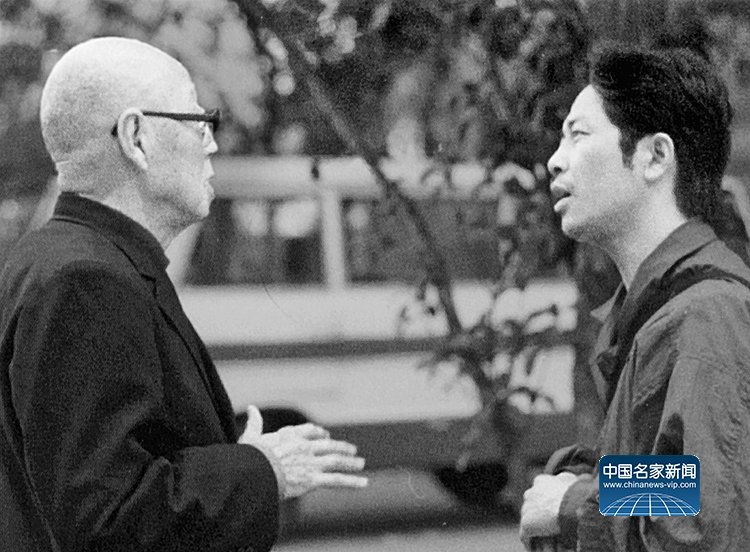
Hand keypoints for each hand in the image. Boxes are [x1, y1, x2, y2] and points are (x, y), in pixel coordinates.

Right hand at [238, 405, 367, 498]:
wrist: (254, 472)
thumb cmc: (250, 456)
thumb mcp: (251, 437)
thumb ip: (255, 422)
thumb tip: (252, 407)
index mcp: (291, 436)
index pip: (310, 431)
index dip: (320, 434)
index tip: (326, 435)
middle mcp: (304, 447)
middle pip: (328, 445)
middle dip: (341, 448)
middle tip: (353, 451)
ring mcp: (311, 462)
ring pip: (336, 461)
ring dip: (350, 462)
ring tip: (361, 464)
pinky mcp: (313, 479)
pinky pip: (337, 480)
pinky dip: (352, 482)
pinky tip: (364, 483)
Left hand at [519, 472, 577, 549]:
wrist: (574, 507)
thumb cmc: (577, 493)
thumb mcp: (573, 480)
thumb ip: (567, 478)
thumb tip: (573, 478)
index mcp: (541, 481)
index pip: (539, 491)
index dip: (546, 502)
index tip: (553, 510)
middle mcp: (530, 493)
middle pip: (531, 505)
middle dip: (538, 514)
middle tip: (549, 524)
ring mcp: (527, 509)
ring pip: (528, 520)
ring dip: (536, 528)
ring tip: (545, 538)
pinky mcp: (526, 524)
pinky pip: (526, 536)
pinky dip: (531, 542)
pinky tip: (537, 548)